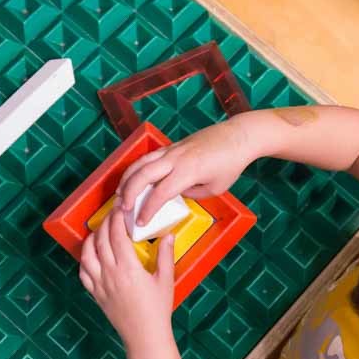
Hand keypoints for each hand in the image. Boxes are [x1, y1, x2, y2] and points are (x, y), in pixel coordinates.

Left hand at [80, 205, 174, 351]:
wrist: (145, 336)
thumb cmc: (158, 310)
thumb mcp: (166, 280)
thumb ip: (165, 255)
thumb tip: (167, 235)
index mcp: (129, 269)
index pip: (118, 235)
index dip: (117, 219)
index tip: (120, 209)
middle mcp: (111, 274)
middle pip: (101, 241)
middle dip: (105, 223)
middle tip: (112, 214)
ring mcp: (100, 284)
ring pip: (87, 254)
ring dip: (92, 238)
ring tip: (100, 231)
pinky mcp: (95, 294)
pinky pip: (83, 272)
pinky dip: (84, 259)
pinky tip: (91, 253)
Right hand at [118, 119, 251, 226]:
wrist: (238, 136)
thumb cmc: (231, 163)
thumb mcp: (215, 188)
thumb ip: (192, 194)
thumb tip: (176, 195)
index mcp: (188, 171)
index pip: (160, 193)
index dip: (148, 210)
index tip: (141, 222)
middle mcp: (176, 158)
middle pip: (143, 174)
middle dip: (129, 193)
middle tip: (122, 209)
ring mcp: (172, 149)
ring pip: (141, 162)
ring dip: (127, 178)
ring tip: (119, 194)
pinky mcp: (172, 145)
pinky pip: (148, 157)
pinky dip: (137, 168)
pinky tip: (132, 179)